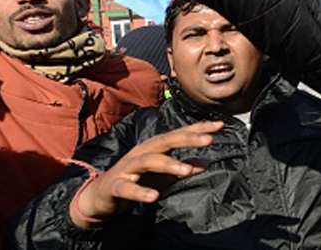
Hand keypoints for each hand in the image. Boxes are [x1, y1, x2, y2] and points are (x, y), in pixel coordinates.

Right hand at [70, 121, 222, 228]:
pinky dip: (140, 191)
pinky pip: (127, 188)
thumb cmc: (136, 180)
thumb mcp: (165, 175)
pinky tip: (153, 196)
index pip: (179, 134)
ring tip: (186, 169)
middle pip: (166, 141)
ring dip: (168, 164)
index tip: (219, 125)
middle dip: (187, 139)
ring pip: (148, 161)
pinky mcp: (116, 186)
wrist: (101, 195)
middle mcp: (142, 152)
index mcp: (155, 148)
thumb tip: (209, 162)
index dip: (198, 129)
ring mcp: (127, 168)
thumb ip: (185, 168)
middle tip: (208, 140)